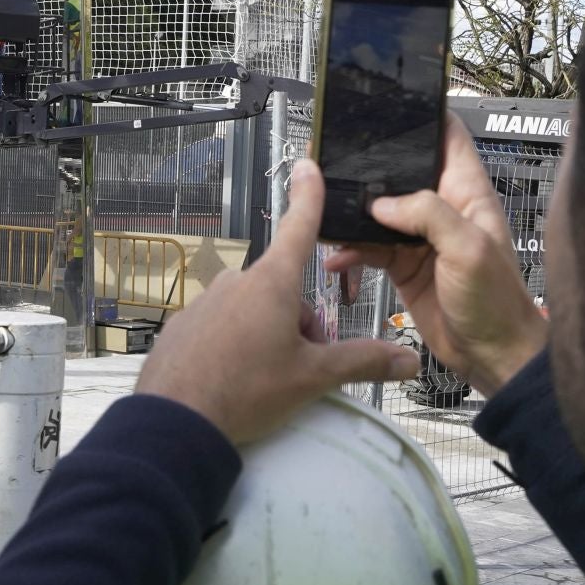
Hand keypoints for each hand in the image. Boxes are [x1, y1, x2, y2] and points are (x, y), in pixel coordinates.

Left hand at [137, 159, 417, 444]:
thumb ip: (362, 362)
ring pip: (251, 312)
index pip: (299, 228)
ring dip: (267, 337)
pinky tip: (232, 381)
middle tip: (299, 367)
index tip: (306, 164)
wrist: (175, 420)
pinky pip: (220, 328)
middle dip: (299, 324)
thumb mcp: (312, 378)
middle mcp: (235, 284)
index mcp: (271, 284)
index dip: (308, 196)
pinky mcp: (182, 326)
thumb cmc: (246, 391)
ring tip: (263, 380)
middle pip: (283, 291)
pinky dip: (233, 348)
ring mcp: (204, 303)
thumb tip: (409, 359)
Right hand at [325, 113, 546, 395]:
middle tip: (335, 157)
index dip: (424, 116)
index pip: (448, 138)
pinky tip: (334, 257)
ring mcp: (419, 237)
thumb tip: (383, 202)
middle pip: (400, 171)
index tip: (392, 103)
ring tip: (324, 210)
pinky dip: (347, 250)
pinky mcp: (401, 263)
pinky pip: (366, 247)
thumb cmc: (497, 303)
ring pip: (376, 210)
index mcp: (466, 193)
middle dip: (369, 165)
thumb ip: (428, 215)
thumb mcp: (469, 250)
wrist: (490, 355)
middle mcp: (441, 209)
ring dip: (350, 211)